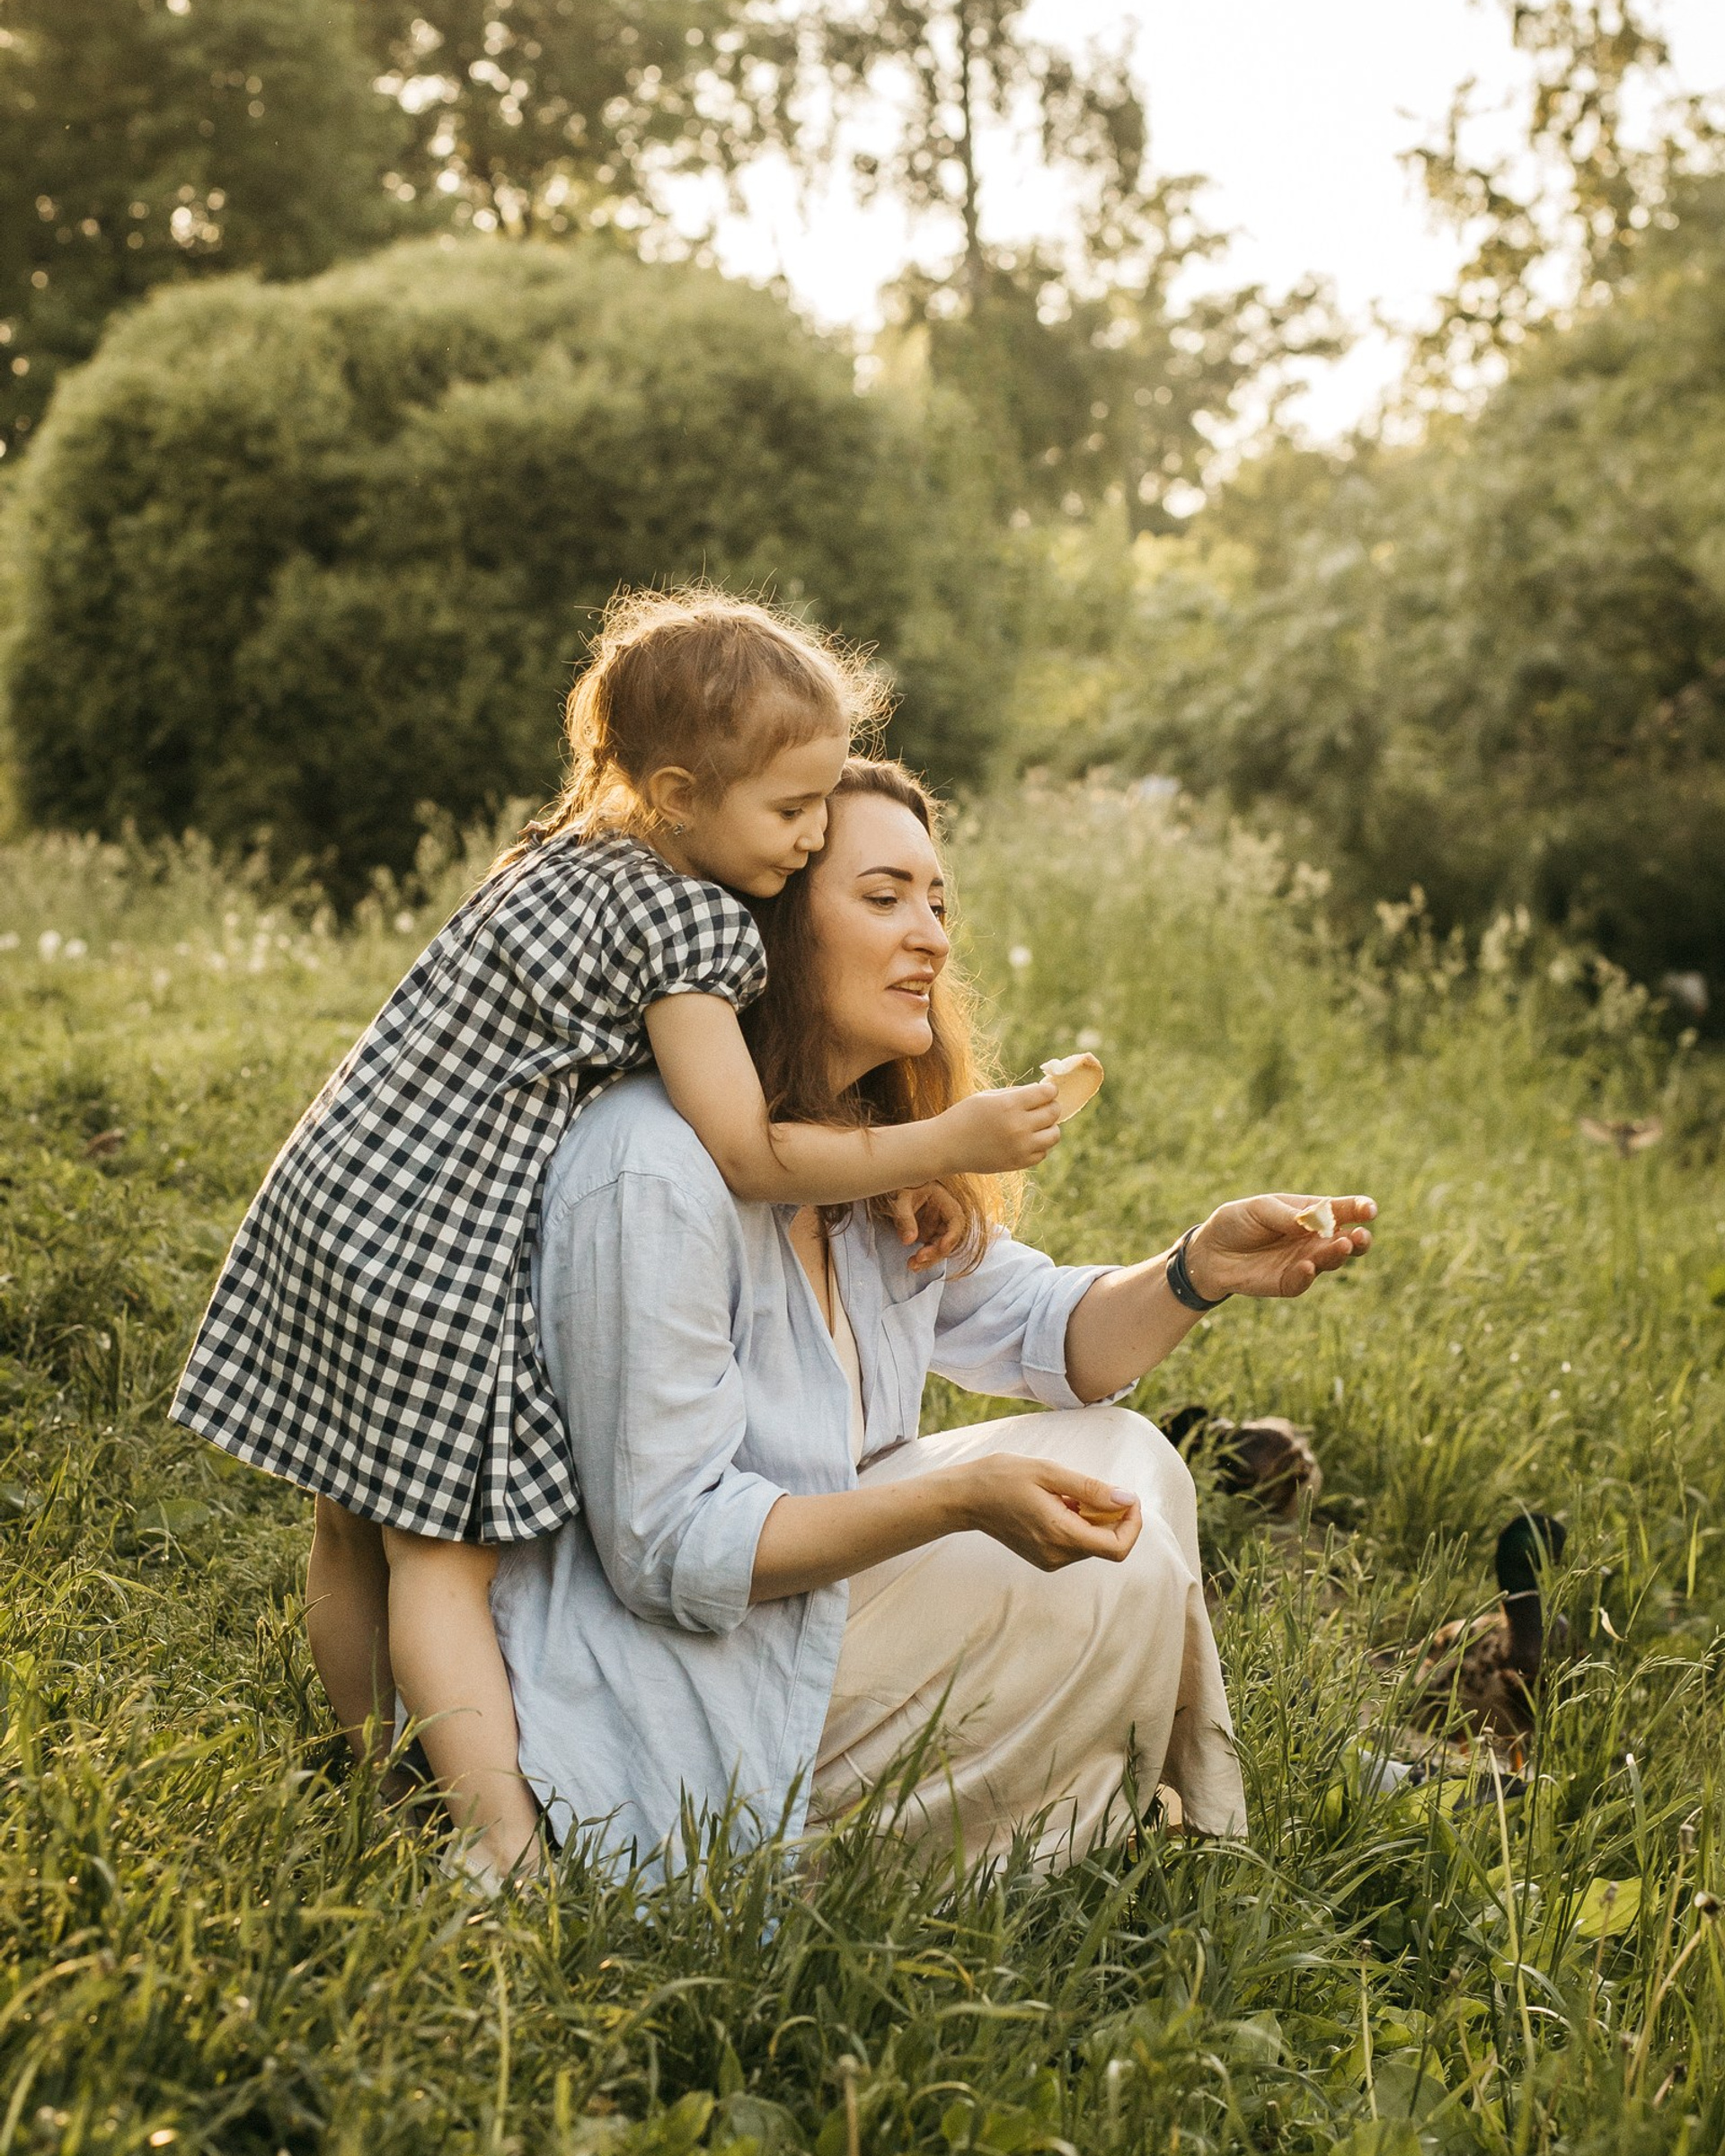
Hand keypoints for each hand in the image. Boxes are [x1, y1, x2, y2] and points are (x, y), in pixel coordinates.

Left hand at [884, 1181, 965, 1271]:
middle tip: (920, 1258)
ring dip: (930, 1259)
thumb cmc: (902, 1187)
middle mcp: (945, 1216)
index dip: (952, 1235)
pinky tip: (913, 1264)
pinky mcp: (930, 1235)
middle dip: (936, 1252)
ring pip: (941, 1248)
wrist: (896, 1188)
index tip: (942, 1247)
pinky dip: (923, 1259)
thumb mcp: (901, 1199)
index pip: (956, 1220)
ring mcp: (938, 1227)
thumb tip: (908, 1240)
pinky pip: (931, 1250)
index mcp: (944, 1201)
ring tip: (913, 1265)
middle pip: (949, 1238)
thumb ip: (905, 1218)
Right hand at [935, 1082, 1061, 1174]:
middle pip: (1054, 1112)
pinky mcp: (1018, 1163)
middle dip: (1050, 1106)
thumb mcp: (988, 1096)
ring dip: (1049, 1127)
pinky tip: (1025, 1140)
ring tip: (1036, 1125)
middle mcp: (1018, 1126)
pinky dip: (1039, 1145)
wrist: (946, 1146)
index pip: (1047, 1093)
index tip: (1045, 1091)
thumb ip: (1016, 1093)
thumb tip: (1043, 1092)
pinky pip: (1043, 1153)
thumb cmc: (965, 1116)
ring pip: (1054, 1135)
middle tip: (1041, 1107)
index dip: (1049, 1090)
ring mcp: (1020, 1147)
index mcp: (1009, 1104)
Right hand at [948, 1453, 1141, 1569]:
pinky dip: (1079, 1524)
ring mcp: (1049, 1560)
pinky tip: (1058, 1504)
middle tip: (1089, 1487)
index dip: (1132, 1524)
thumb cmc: (1003, 1477)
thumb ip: (1091, 1489)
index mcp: (1061, 1535)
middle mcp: (1057, 1555)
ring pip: (1092, 1543)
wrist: (965, 1497)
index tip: (1127, 1497)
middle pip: (1107, 1544)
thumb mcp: (1049, 1472)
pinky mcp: (1044, 1557)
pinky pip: (1076, 1544)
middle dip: (1112, 1516)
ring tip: (1066, 1494)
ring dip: (1093, 1518)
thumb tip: (1127, 1500)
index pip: (1118, 1547)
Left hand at [1185, 1194, 1375, 1302]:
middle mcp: (1314, 1240)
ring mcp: (1304, 1262)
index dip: (1359, 1209)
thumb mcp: (1259, 1209)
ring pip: (1329, 1261)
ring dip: (1336, 1254)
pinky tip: (1307, 1266)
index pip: (1342, 1210)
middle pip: (1347, 1241)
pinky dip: (1307, 1275)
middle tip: (1361, 1236)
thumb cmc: (1237, 1222)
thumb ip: (1285, 1215)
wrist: (1209, 1251)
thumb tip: (1308, 1222)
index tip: (1370, 1209)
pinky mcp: (1289, 1282)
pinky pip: (1304, 1281)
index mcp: (1311, 1214)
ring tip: (1341, 1245)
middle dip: (1359, 1239)